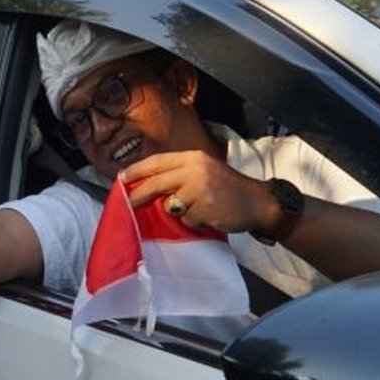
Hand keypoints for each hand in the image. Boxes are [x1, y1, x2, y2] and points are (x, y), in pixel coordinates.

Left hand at [121, 150, 268, 232]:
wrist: (257, 202)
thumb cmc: (227, 188)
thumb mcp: (204, 171)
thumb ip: (180, 174)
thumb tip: (146, 184)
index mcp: (193, 157)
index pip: (158, 161)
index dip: (137, 169)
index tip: (121, 177)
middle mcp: (195, 169)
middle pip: (157, 182)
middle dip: (139, 193)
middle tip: (128, 202)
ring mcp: (201, 189)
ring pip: (171, 205)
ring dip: (179, 212)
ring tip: (199, 208)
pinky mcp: (205, 208)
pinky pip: (186, 220)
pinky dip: (193, 222)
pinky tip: (209, 216)